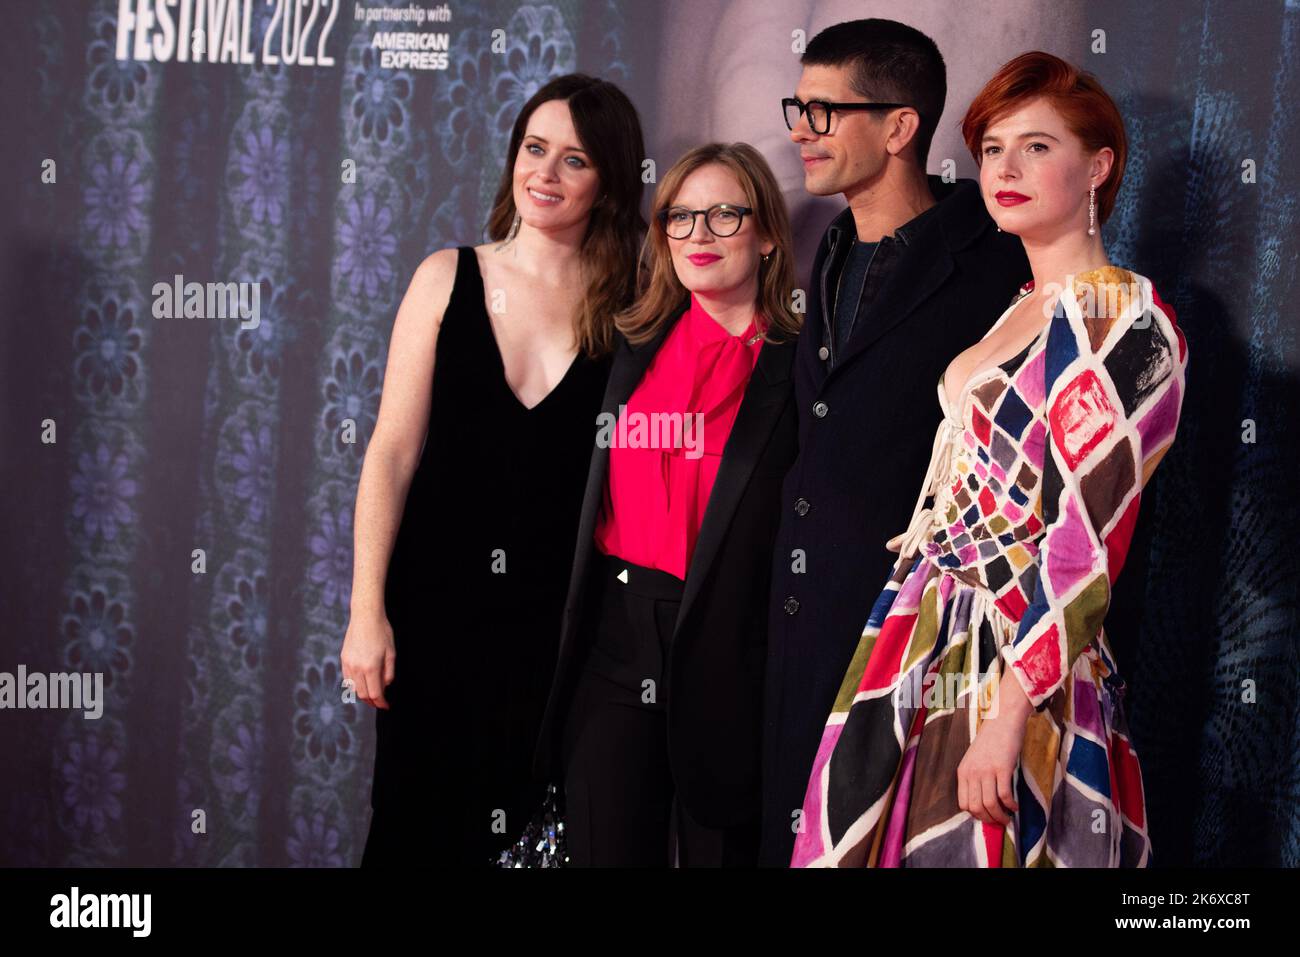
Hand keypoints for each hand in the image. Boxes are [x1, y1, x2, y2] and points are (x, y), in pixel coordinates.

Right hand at [341, 613, 395, 708]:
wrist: (366, 617)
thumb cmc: (382, 632)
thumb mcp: (392, 653)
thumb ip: (389, 673)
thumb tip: (385, 686)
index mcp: (371, 667)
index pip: (375, 693)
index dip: (381, 702)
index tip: (386, 706)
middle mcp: (357, 668)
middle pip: (363, 694)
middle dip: (372, 701)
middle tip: (380, 702)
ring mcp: (348, 664)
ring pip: (353, 688)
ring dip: (363, 694)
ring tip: (372, 694)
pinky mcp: (343, 659)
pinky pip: (347, 679)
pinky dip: (354, 685)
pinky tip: (362, 683)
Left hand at [956, 675, 1029, 825]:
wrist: (1002, 720)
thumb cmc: (991, 740)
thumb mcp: (975, 759)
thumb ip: (975, 777)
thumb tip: (983, 802)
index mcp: (962, 771)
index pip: (963, 803)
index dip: (975, 814)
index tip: (986, 816)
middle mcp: (972, 772)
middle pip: (976, 807)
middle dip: (988, 819)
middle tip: (999, 821)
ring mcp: (986, 770)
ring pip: (990, 805)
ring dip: (1000, 816)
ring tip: (1008, 818)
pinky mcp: (1002, 768)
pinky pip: (1005, 796)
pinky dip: (1011, 806)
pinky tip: (1015, 806)